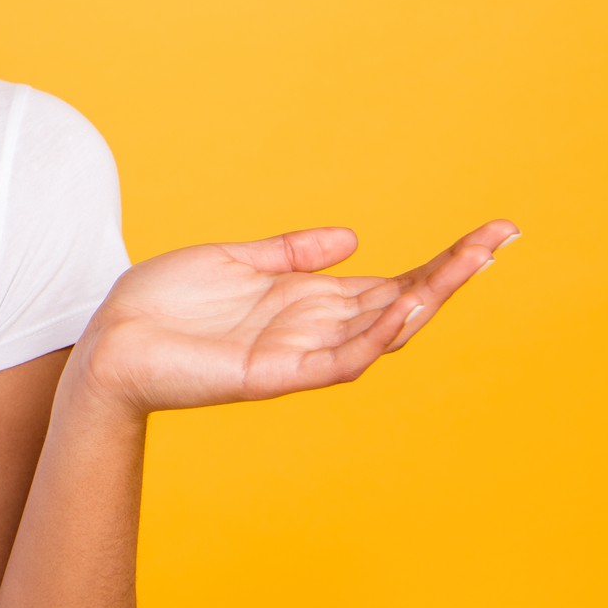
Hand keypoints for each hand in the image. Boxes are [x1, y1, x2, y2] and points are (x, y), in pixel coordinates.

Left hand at [74, 218, 520, 417]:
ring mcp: (296, 354)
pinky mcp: (270, 375)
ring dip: (424, 301)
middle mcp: (311, 329)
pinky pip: (333, 362)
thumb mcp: (233, 260)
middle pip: (400, 304)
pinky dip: (368, 340)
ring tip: (466, 266)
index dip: (441, 262)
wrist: (108, 341)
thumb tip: (353, 237)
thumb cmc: (162, 303)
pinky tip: (399, 312)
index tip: (492, 233)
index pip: (391, 283)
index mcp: (306, 300)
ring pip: (378, 332)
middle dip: (451, 275)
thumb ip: (291, 252)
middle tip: (500, 241)